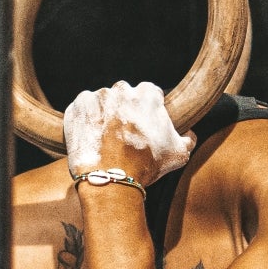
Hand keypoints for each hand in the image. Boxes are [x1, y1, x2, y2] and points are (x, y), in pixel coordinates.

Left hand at [63, 80, 195, 186]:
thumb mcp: (179, 154)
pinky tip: (92, 137)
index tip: (144, 125)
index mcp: (147, 94)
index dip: (148, 110)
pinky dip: (86, 119)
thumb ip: (188, 139)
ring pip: (103, 102)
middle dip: (125, 110)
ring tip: (106, 139)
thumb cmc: (146, 166)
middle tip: (124, 134)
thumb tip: (189, 134)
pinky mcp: (78, 107)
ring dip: (105, 115)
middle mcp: (122, 89)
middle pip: (125, 96)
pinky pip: (83, 108)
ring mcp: (98, 96)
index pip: (150, 94)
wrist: (111, 179)